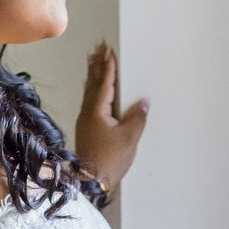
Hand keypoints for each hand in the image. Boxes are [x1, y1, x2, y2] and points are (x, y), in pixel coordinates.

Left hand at [74, 43, 147, 196]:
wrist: (90, 181)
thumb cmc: (110, 160)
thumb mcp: (129, 138)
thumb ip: (137, 118)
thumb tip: (143, 102)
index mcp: (98, 110)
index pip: (105, 83)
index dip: (108, 66)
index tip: (108, 51)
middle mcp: (88, 112)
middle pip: (93, 82)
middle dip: (96, 64)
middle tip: (97, 48)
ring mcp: (85, 120)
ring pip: (88, 91)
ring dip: (92, 74)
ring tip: (91, 60)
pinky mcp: (85, 128)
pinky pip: (87, 101)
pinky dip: (89, 89)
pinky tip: (88, 88)